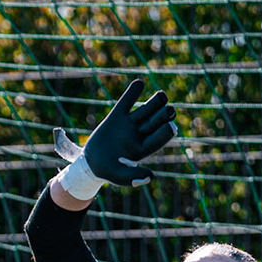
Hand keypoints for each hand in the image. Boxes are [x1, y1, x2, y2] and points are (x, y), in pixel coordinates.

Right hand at [53, 80, 176, 189]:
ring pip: (146, 109)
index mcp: (144, 148)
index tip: (171, 126)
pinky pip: (127, 101)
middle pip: (156, 121)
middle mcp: (140, 134)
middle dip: (163, 115)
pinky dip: (133, 92)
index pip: (159, 138)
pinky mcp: (117, 116)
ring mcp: (129, 124)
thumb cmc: (107, 171)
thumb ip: (133, 177)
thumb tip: (150, 177)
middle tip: (169, 110)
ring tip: (162, 96)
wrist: (91, 162)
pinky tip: (139, 84)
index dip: (166, 131)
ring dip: (156, 102)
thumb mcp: (119, 176)